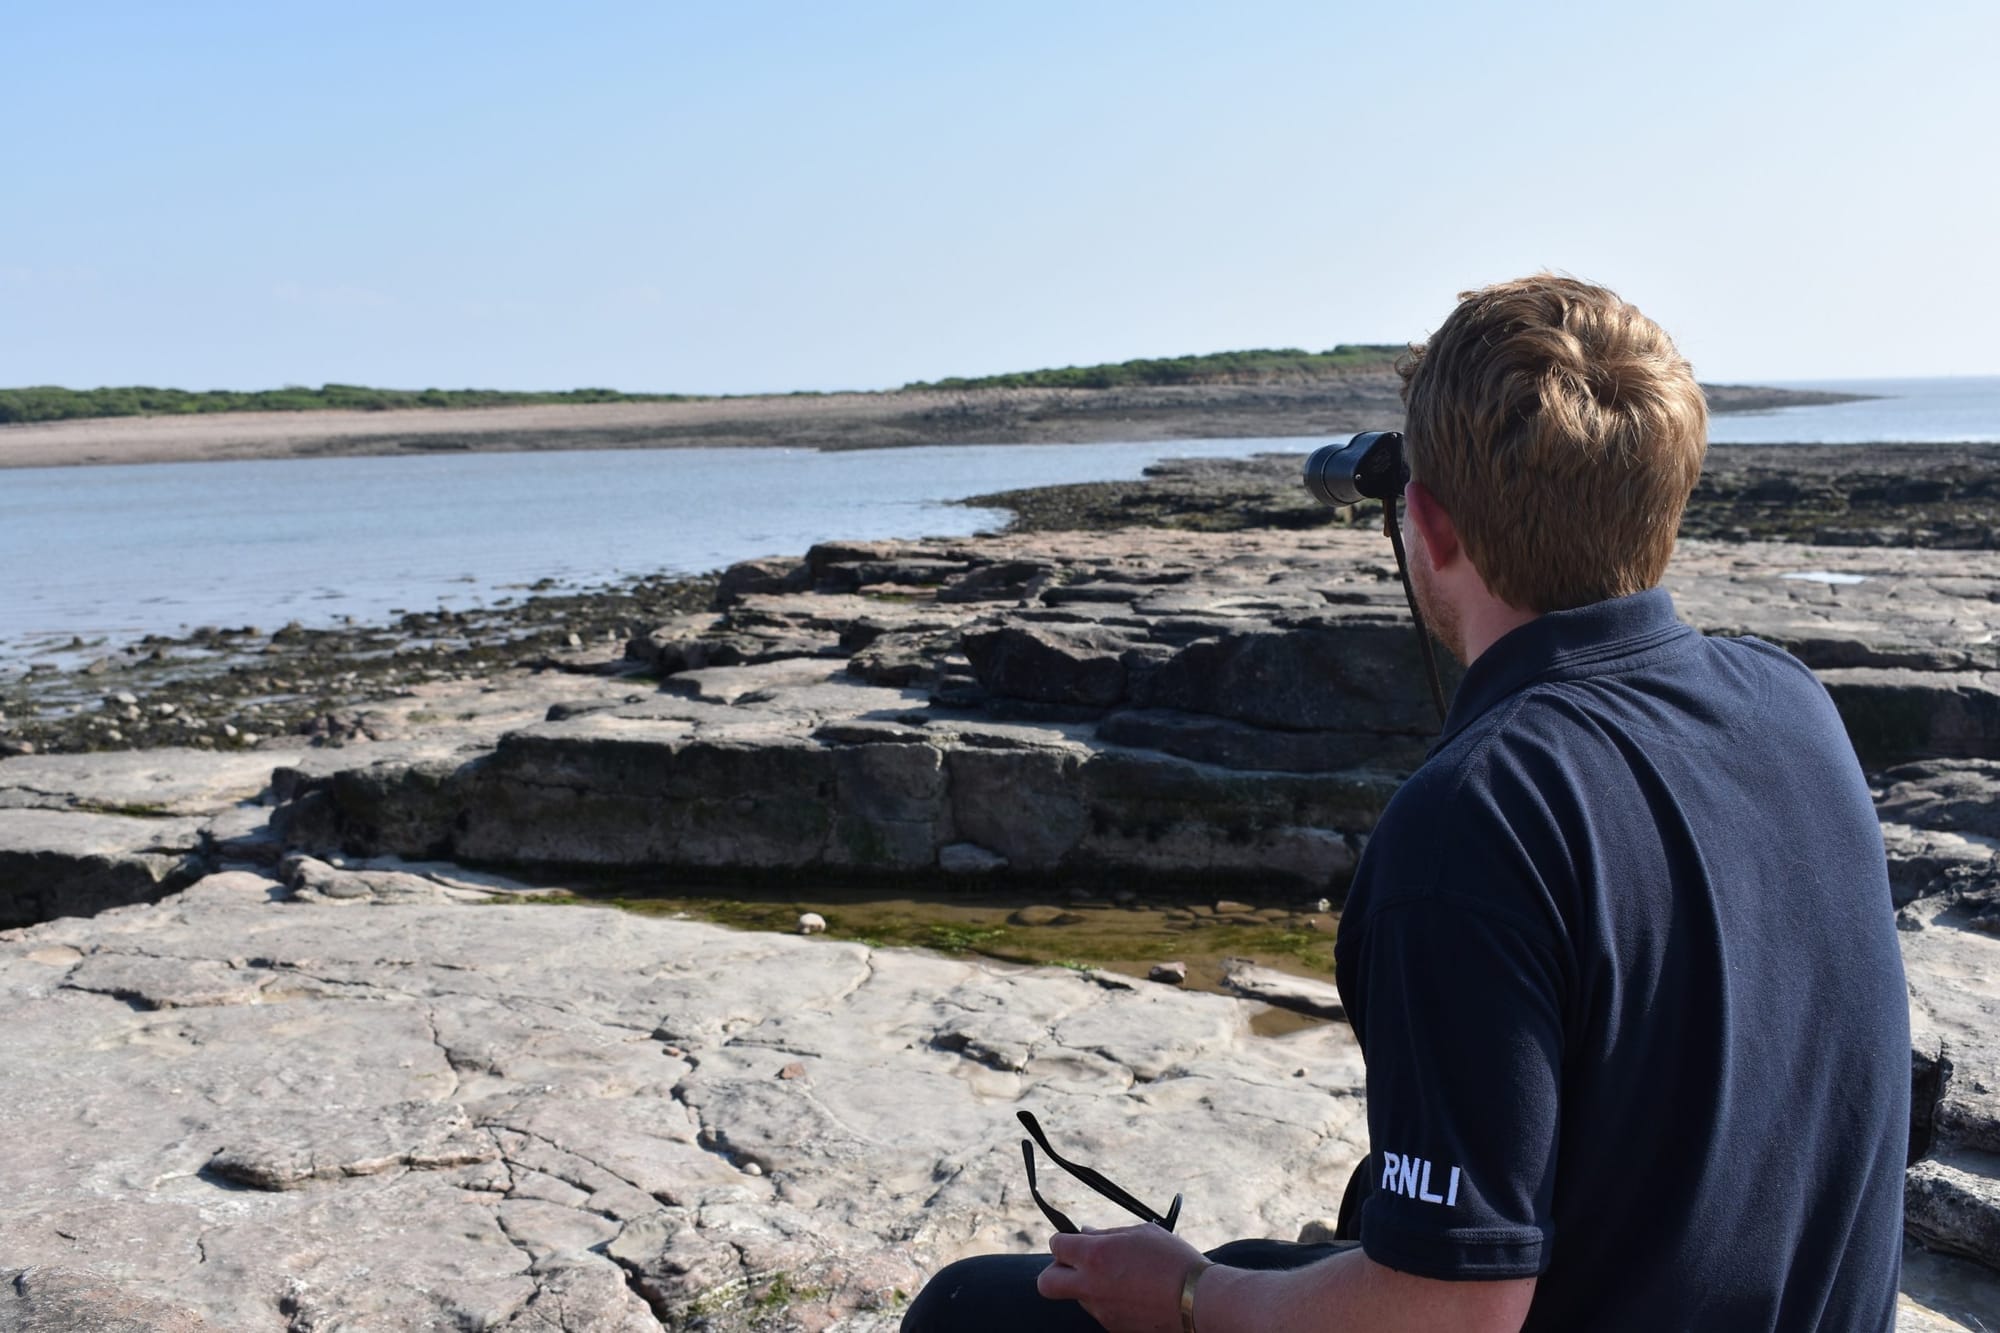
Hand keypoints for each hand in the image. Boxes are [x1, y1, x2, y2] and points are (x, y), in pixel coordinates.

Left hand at [1037, 1222, 1207, 1332]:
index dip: (1064, 1240)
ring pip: (1078, 1297)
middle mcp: (1091, 1286)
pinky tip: (1133, 1293)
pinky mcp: (1114, 1328)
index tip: (1077, 1241)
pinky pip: (1101, 1312)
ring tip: (1121, 1277)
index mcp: (1095, 1256)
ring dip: (1088, 1286)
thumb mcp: (1142, 1233)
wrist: (1200, 1301)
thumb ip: (1107, 1233)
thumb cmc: (1173, 1260)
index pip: (1056, 1246)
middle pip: (1047, 1283)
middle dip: (1055, 1271)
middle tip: (1077, 1265)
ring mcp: (1101, 1311)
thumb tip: (1085, 1232)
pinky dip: (1109, 1302)